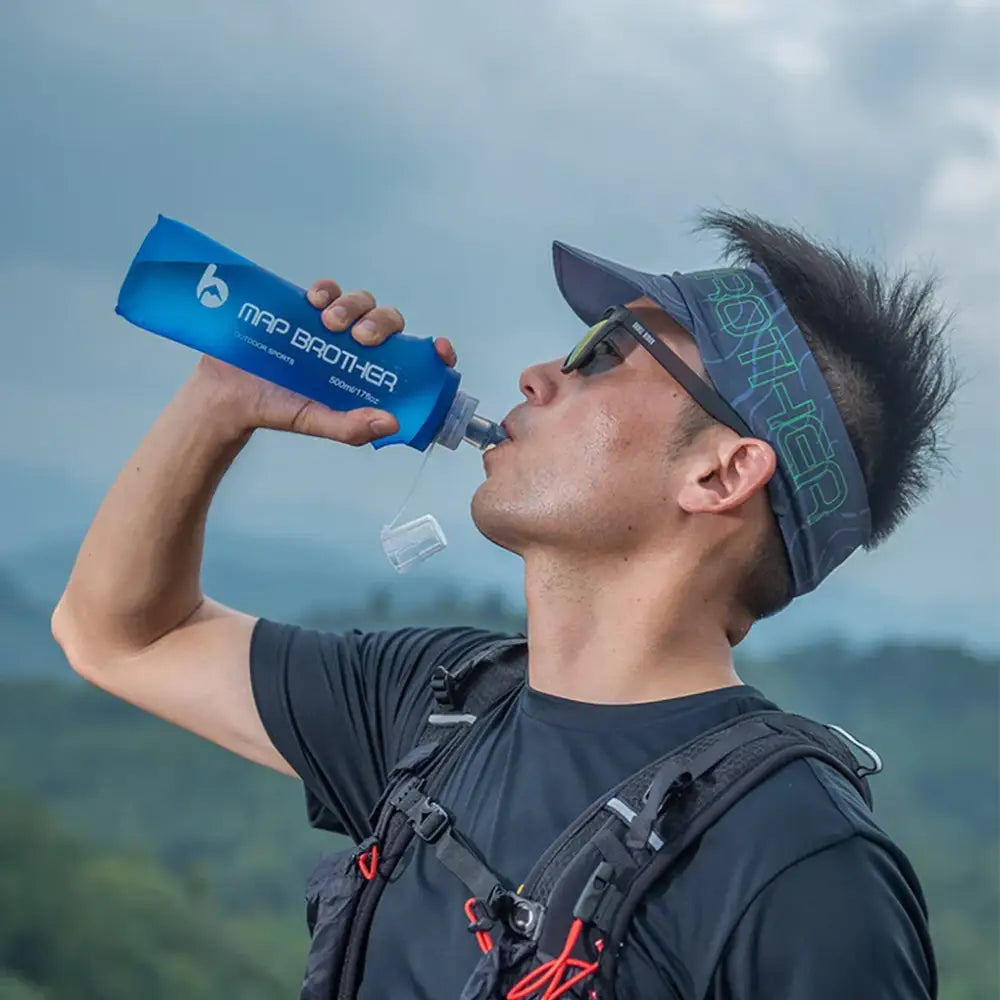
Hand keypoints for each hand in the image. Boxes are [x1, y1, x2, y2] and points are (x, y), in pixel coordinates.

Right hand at [193, 280, 457, 445]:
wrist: (226, 393)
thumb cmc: (277, 409)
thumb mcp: (316, 422)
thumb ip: (349, 426)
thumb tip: (392, 423)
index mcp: (366, 374)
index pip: (411, 359)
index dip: (432, 353)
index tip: (440, 349)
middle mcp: (354, 347)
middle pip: (388, 323)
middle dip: (382, 324)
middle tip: (362, 339)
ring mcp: (329, 325)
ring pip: (360, 302)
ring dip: (354, 307)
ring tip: (329, 323)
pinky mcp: (303, 307)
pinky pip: (326, 289)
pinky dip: (327, 289)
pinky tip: (314, 300)